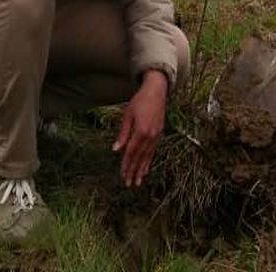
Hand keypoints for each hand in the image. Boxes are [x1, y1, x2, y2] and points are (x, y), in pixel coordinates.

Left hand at [112, 70, 167, 186]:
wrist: (156, 91)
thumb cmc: (139, 101)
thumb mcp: (127, 116)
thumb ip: (122, 134)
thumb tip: (116, 150)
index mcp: (141, 131)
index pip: (131, 152)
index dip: (126, 165)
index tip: (123, 176)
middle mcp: (150, 136)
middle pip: (140, 157)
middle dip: (134, 171)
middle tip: (129, 184)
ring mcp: (156, 135)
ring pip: (148, 156)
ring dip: (142, 169)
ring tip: (139, 181)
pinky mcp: (159, 133)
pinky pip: (153, 150)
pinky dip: (149, 160)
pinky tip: (146, 167)